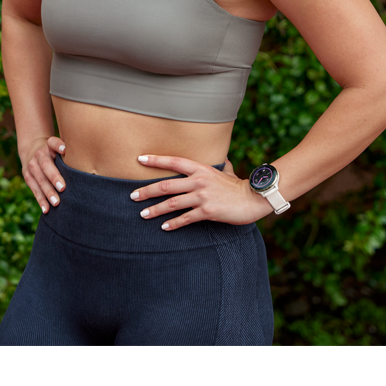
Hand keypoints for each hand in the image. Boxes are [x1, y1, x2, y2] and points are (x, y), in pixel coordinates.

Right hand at [20, 135, 65, 213]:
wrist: (32, 152)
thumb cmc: (54, 152)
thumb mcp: (59, 148)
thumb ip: (68, 151)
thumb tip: (82, 157)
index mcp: (49, 146)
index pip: (53, 142)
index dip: (58, 145)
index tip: (65, 150)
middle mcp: (39, 155)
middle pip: (46, 165)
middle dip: (54, 177)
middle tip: (63, 188)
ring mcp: (31, 166)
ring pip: (40, 180)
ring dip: (48, 192)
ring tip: (56, 203)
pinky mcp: (28, 177)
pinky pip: (34, 190)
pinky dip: (41, 200)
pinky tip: (46, 209)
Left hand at [129, 154, 270, 230]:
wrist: (253, 198)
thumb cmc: (237, 185)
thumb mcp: (225, 171)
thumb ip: (217, 165)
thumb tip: (219, 158)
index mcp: (201, 168)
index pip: (174, 161)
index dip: (156, 160)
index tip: (140, 159)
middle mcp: (199, 180)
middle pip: (166, 185)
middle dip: (147, 191)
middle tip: (132, 196)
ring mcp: (202, 196)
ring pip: (172, 203)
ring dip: (155, 209)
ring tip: (143, 214)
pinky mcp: (207, 212)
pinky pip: (185, 218)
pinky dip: (173, 223)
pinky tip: (164, 227)